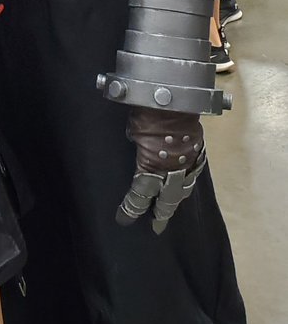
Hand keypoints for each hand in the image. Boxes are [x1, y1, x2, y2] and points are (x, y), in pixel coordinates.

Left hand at [117, 107, 205, 234]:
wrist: (175, 96)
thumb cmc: (148, 112)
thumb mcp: (134, 131)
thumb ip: (138, 144)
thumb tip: (139, 144)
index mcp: (151, 167)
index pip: (140, 195)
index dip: (131, 209)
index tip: (124, 219)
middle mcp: (172, 170)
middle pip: (167, 200)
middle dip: (161, 213)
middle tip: (156, 227)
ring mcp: (188, 162)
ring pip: (184, 188)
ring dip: (176, 199)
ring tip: (171, 207)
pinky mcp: (199, 151)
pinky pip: (195, 171)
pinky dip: (189, 178)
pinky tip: (187, 182)